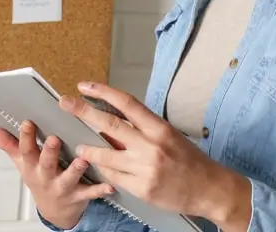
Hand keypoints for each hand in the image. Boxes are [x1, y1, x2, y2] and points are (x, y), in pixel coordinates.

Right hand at [0, 120, 114, 228]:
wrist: (54, 210)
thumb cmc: (40, 178)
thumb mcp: (21, 162)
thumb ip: (6, 144)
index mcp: (32, 166)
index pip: (26, 150)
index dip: (26, 137)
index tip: (28, 122)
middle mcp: (46, 177)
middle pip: (46, 164)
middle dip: (49, 152)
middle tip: (54, 139)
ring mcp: (63, 188)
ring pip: (69, 178)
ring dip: (75, 169)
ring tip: (82, 159)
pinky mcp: (79, 196)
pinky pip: (90, 194)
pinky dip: (100, 190)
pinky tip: (109, 185)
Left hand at [59, 81, 251, 225]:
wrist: (209, 189)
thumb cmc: (189, 160)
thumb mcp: (168, 136)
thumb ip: (141, 129)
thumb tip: (111, 121)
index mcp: (159, 127)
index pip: (126, 103)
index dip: (103, 91)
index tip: (84, 86)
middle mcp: (151, 145)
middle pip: (110, 124)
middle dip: (83, 112)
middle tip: (66, 103)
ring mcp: (145, 168)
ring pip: (105, 155)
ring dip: (88, 150)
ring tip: (80, 147)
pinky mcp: (141, 188)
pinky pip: (114, 176)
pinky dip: (105, 170)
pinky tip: (100, 167)